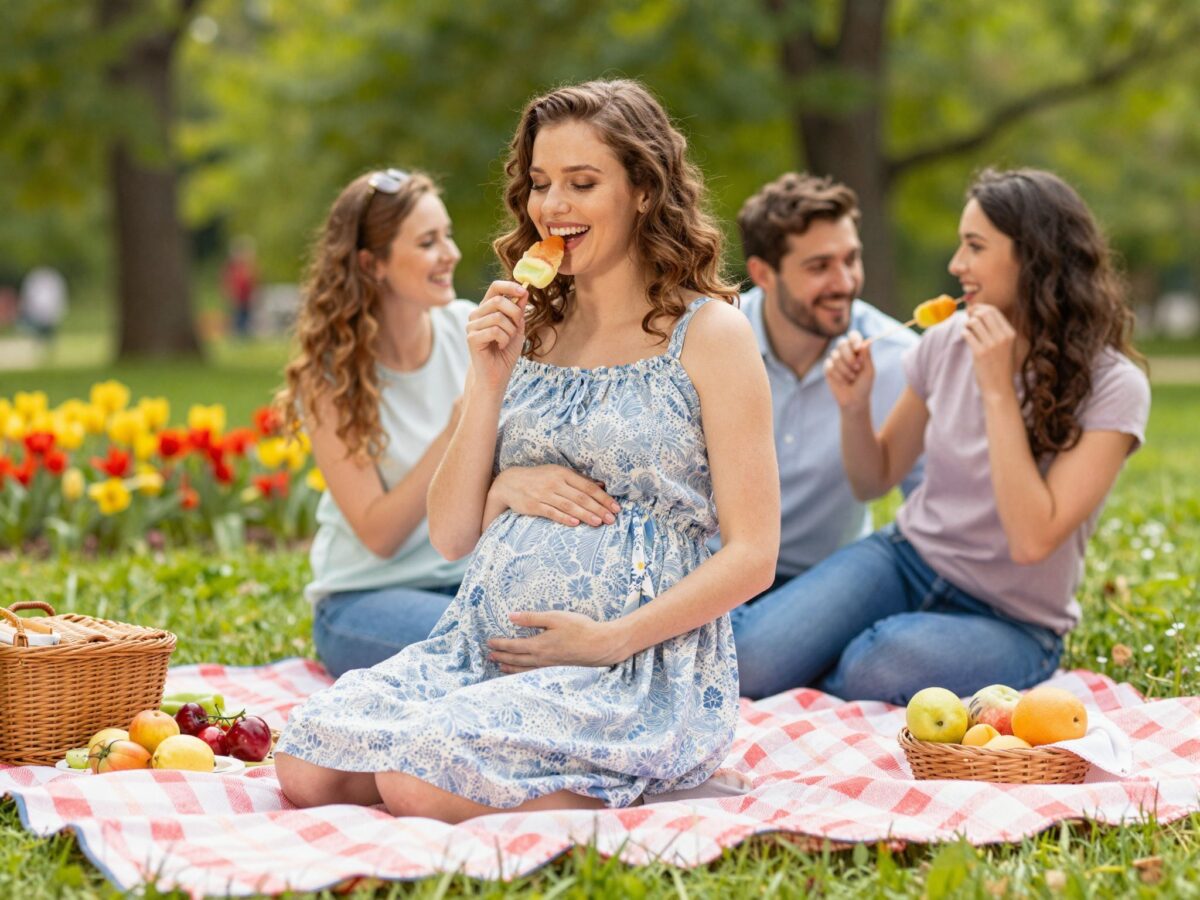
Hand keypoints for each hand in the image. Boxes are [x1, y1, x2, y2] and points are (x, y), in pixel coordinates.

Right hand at [467, 281, 527, 393]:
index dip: (510, 286)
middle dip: (515, 314)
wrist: (496, 374)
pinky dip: (504, 339)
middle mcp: (477, 314)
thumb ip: (519, 310)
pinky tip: (501, 346)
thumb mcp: (517, 328)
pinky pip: (494, 331)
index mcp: (487, 308)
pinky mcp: (472, 338)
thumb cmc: (505, 352)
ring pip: (498, 317)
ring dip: (510, 331)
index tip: (524, 291)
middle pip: (498, 301)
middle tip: (517, 327)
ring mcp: (472, 325)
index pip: (495, 287)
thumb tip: (524, 292)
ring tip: (507, 340)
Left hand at [487, 611, 626, 671]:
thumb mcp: (555, 618)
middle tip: (489, 656)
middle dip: (501, 657)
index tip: (489, 642)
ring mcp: (549, 666)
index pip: (513, 646)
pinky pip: (533, 673)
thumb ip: (532, 618)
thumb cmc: (580, 628)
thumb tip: (511, 616)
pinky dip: (523, 674)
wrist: (600, 646)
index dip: (500, 644)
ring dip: (509, 668)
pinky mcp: (556, 669)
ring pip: (523, 669)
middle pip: (515, 659)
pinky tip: (522, 673)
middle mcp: (541, 659)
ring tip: (500, 666)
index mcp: (538, 645)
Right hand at [490, 465, 619, 526]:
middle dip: (598, 508)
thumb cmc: (539, 478)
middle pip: (581, 497)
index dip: (603, 497)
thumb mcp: (558, 474)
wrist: (510, 483)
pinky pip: (552, 513)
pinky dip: (564, 518)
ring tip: (599, 522)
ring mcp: (544, 494)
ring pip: (569, 505)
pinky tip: (576, 524)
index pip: (587, 486)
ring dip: (585, 514)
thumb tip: (602, 486)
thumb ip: (579, 480)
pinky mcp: (534, 506)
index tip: (615, 507)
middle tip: (611, 518)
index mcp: (563, 473)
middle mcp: (555, 483)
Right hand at [823, 330, 873, 411]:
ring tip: (851, 379)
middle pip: (842, 343)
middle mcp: (845, 353)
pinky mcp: (828, 369)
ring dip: (845, 370)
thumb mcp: (869, 371)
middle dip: (849, 356)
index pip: (853, 336)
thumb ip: (867, 356)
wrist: (854, 400)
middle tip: (857, 368)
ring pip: (835, 356)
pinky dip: (838, 375)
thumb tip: (867, 341)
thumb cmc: (864, 385)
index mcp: (857, 351)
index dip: (854, 339)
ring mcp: (835, 360)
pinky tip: (842, 382)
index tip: (858, 347)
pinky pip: (829, 365)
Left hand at [962, 304, 1016, 397]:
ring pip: (974, 322)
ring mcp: (992, 345)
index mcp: (1011, 334)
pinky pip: (967, 334)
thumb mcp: (1006, 346)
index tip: (973, 310)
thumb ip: (997, 330)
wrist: (999, 388)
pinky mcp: (980, 353)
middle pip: (984, 313)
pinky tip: (966, 337)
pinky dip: (964, 333)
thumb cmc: (1000, 366)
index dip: (980, 308)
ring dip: (967, 324)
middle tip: (967, 317)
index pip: (994, 311)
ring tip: (968, 330)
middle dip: (973, 312)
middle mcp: (1003, 337)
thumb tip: (979, 312)